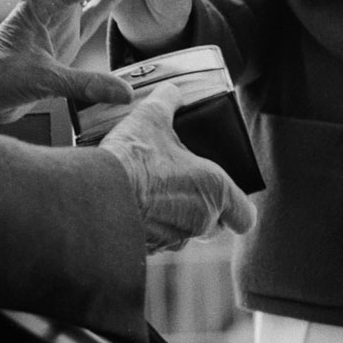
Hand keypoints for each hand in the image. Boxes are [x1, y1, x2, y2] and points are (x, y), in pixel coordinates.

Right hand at [98, 84, 256, 251]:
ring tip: (152, 193)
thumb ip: (168, 102)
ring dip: (174, 218)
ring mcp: (173, 240)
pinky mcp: (148, 250)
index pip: (245, 217)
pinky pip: (157, 241)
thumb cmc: (133, 157)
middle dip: (202, 209)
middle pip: (214, 225)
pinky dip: (149, 228)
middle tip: (183, 185)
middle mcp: (199, 222)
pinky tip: (132, 206)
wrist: (96, 196)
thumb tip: (170, 91)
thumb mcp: (152, 117)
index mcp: (214, 191)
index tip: (227, 197)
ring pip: (184, 234)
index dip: (238, 207)